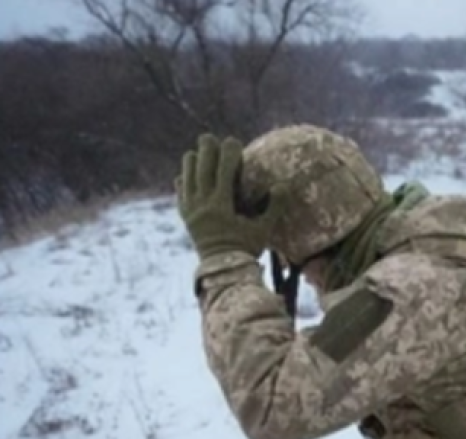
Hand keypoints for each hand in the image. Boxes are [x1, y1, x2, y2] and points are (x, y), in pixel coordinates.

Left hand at [176, 134, 281, 261]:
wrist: (223, 271)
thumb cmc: (247, 249)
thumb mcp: (264, 229)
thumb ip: (273, 207)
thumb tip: (282, 186)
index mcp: (221, 205)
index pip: (223, 171)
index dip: (229, 154)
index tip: (234, 142)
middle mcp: (202, 205)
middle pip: (201, 170)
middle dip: (206, 151)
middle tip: (210, 137)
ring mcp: (191, 211)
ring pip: (186, 179)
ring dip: (191, 163)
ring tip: (196, 152)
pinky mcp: (186, 218)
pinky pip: (180, 194)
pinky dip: (183, 182)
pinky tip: (185, 176)